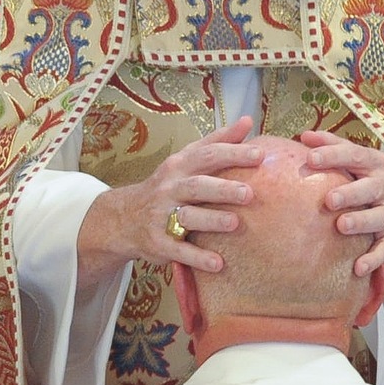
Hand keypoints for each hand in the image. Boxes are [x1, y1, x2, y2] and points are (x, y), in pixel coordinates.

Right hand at [75, 118, 265, 286]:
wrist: (124, 217)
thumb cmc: (168, 186)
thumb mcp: (186, 160)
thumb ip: (216, 142)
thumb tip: (247, 121)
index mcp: (179, 166)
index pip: (207, 156)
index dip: (232, 154)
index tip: (259, 155)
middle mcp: (169, 189)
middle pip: (197, 186)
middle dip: (222, 189)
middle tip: (249, 193)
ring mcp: (161, 216)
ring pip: (187, 217)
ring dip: (211, 220)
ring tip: (235, 223)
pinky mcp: (158, 243)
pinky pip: (178, 251)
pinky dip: (197, 258)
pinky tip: (218, 264)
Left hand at [298, 130, 383, 276]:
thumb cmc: (362, 175)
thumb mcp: (351, 157)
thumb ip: (330, 146)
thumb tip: (304, 136)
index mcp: (372, 162)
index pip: (354, 155)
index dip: (333, 156)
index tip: (310, 158)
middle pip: (370, 188)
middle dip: (351, 193)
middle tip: (329, 200)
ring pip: (380, 216)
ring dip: (362, 222)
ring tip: (341, 226)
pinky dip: (375, 258)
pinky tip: (358, 268)